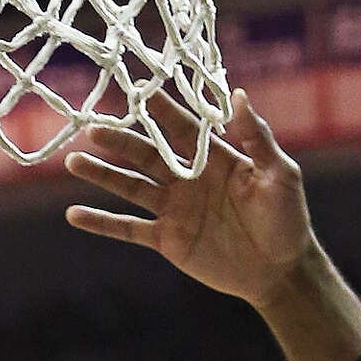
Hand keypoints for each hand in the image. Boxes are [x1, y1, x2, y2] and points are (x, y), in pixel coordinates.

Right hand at [64, 91, 316, 306]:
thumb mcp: (281, 175)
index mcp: (214, 158)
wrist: (281, 271)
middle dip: (119, 141)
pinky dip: (102, 223)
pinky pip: (129, 229)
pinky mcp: (167, 239)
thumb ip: (258, 138)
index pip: (180, 127)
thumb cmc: (287, 219)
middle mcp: (188, 179)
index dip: (159, 109)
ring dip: (102, 174)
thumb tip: (240, 95)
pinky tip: (74, 214)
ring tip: (72, 161)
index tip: (137, 89)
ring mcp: (174, 209)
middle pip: (146, 154)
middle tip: (92, 128)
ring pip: (130, 187)